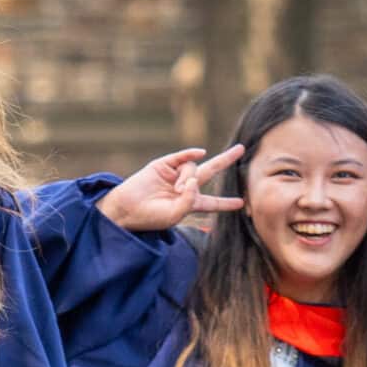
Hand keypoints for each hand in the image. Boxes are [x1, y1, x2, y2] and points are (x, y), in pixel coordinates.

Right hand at [95, 146, 246, 233]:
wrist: (126, 208)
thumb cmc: (150, 217)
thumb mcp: (175, 215)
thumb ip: (190, 199)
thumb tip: (196, 175)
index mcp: (189, 204)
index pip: (212, 203)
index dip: (226, 203)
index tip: (240, 203)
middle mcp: (184, 187)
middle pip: (210, 172)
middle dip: (225, 161)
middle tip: (241, 149)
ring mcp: (174, 174)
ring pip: (194, 169)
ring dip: (188, 179)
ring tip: (176, 190)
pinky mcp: (164, 165)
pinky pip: (183, 156)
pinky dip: (191, 154)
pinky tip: (199, 154)